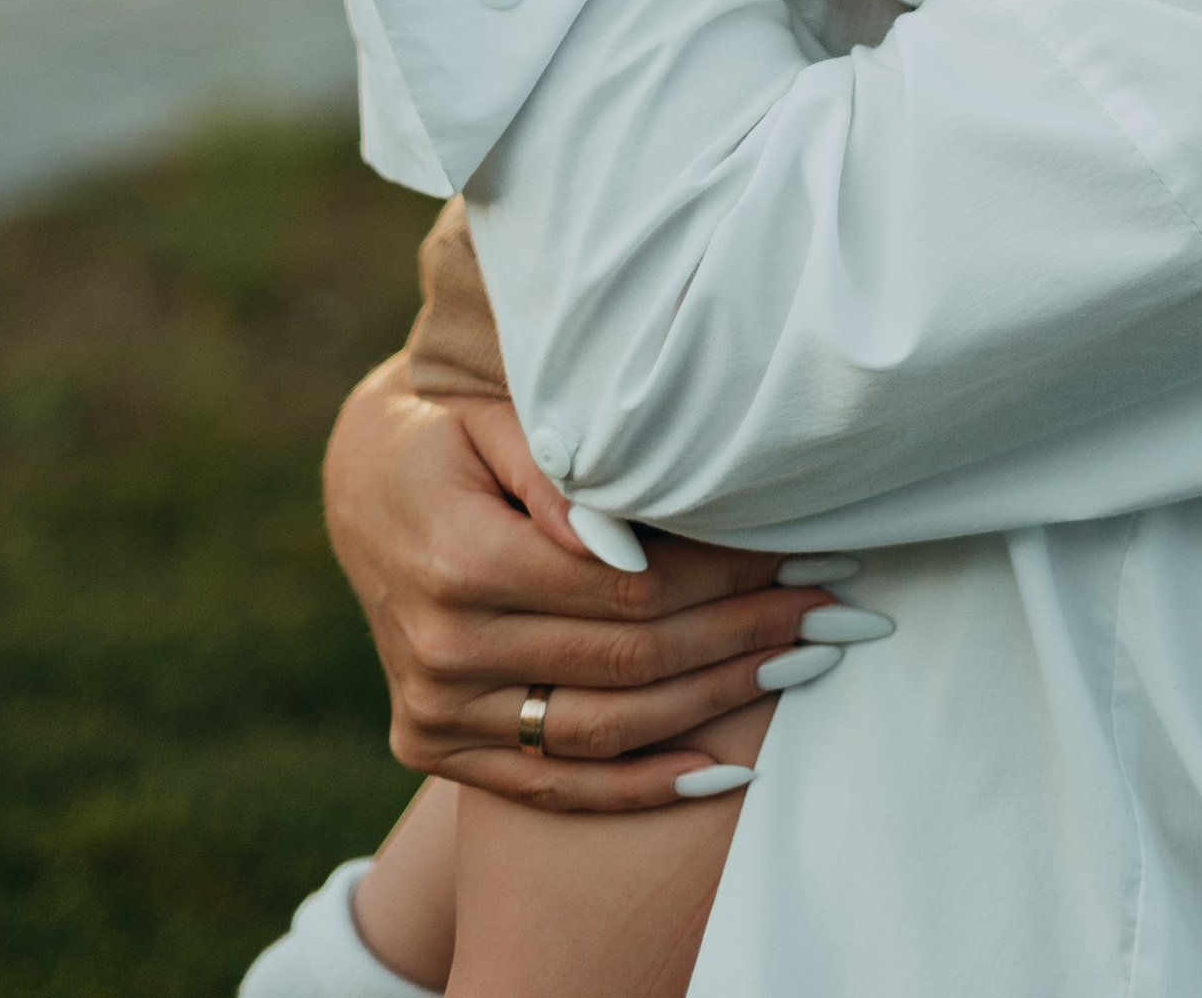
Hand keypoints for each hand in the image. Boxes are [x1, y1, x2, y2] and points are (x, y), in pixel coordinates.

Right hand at [324, 358, 845, 813]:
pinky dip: (640, 786)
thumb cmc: (452, 428)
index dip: (727, 579)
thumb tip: (628, 537)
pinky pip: (551, 784)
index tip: (807, 555)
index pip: (628, 590)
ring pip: (603, 729)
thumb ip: (560, 472)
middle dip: (746, 636)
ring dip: (717, 705)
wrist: (363, 485)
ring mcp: (436, 709)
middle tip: (838, 612)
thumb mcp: (496, 414)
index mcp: (461, 561)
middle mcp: (444, 650)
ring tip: (804, 668)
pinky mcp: (435, 744)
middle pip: (628, 662)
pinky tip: (722, 774)